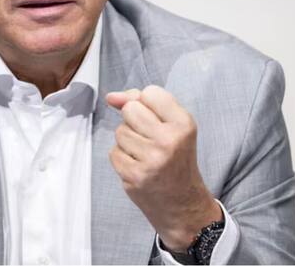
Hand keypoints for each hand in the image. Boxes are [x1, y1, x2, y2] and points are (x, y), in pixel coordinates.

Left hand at [106, 85, 221, 250]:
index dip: (148, 104)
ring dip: (128, 141)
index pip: (150, 93)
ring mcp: (151, 159)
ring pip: (120, 131)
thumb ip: (144, 104)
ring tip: (146, 154)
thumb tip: (111, 97)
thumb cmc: (176, 158)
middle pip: (130, 109)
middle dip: (134, 121)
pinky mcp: (134, 175)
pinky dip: (122, 158)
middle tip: (150, 139)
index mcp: (183, 124)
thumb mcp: (173, 126)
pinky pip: (114, 152)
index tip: (157, 120)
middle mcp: (169, 140)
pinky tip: (138, 166)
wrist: (182, 203)